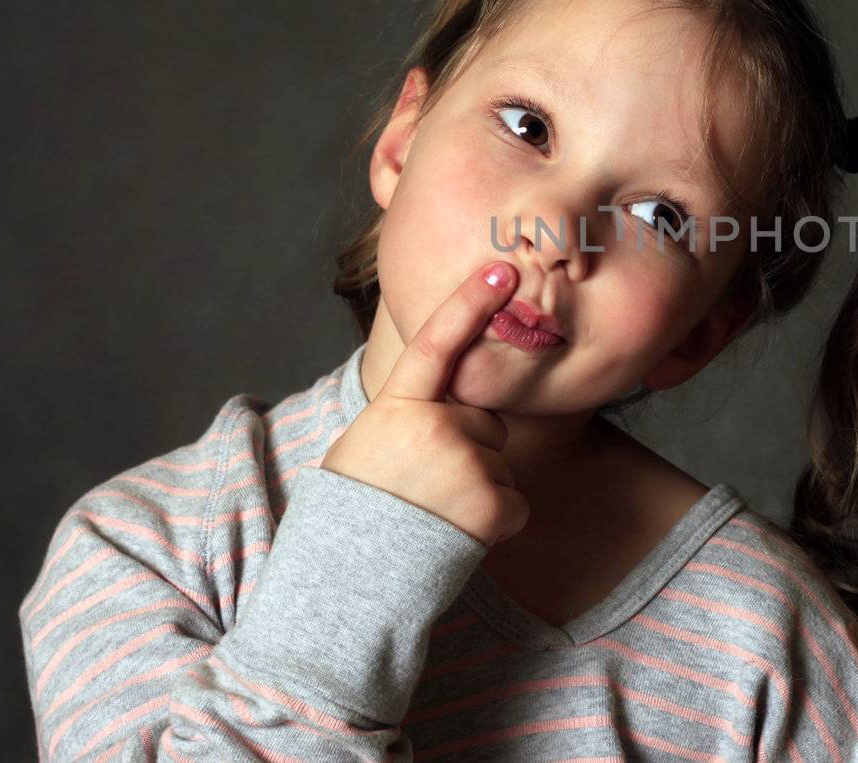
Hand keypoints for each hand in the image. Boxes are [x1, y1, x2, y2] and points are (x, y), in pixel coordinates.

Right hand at [321, 261, 530, 547]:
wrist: (344, 588)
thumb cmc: (356, 516)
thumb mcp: (367, 446)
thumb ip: (410, 417)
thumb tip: (455, 404)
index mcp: (396, 407)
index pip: (437, 342)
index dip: (470, 302)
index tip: (502, 269)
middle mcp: (435, 426)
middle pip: (484, 420)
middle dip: (468, 451)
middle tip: (422, 489)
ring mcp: (466, 463)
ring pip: (498, 463)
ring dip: (477, 491)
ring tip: (430, 517)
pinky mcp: (491, 503)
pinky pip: (513, 503)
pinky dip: (493, 524)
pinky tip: (453, 537)